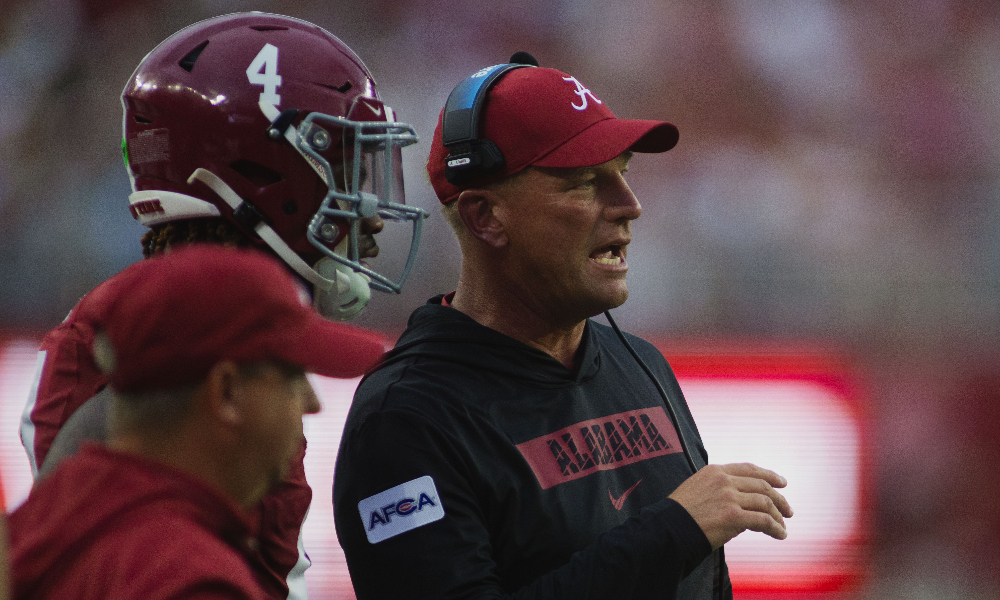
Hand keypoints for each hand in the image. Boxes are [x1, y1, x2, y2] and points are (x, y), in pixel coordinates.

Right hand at [668, 463, 792, 549]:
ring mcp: (730, 497)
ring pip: (765, 503)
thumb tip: (745, 503)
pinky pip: (763, 521)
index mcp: (715, 471)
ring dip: (778, 516)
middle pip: (762, 485)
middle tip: (788, 510)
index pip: (749, 469)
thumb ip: (720, 489)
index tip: (782, 482)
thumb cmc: (681, 514)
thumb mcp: (698, 488)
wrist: (669, 528)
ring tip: (783, 526)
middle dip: (779, 498)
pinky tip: (780, 534)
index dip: (769, 475)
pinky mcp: (733, 516)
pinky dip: (776, 528)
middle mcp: (724, 481)